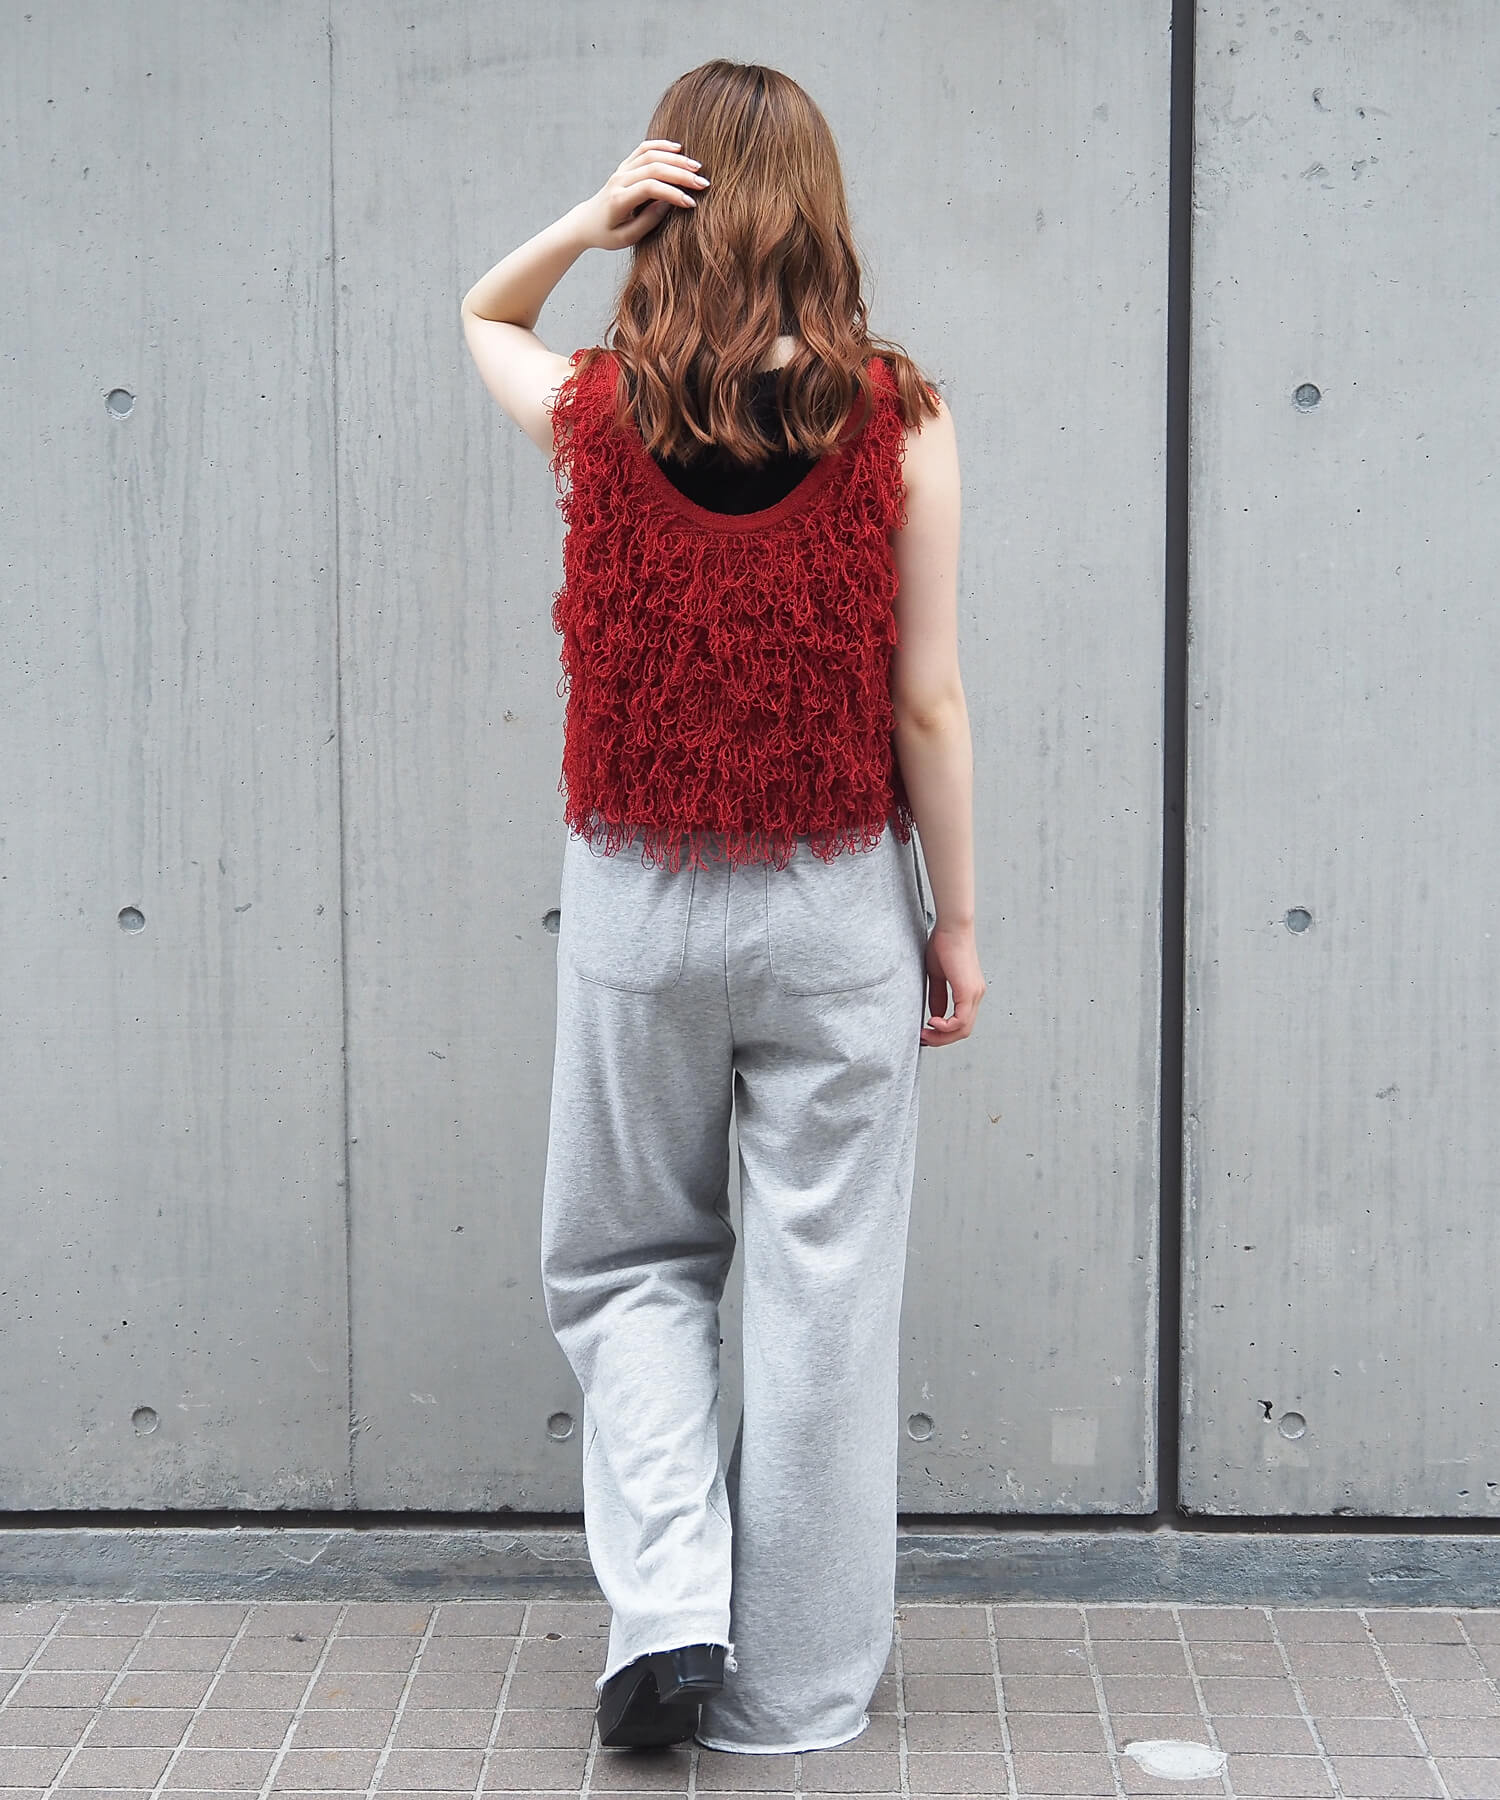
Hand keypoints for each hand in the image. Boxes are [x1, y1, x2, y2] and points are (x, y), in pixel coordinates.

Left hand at [571, 139, 707, 251]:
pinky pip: (644, 149)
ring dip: (676, 159)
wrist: (586, 222)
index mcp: (619, 199)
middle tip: (703, 183)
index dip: (673, 193)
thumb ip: (647, 221)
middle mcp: (619, 180)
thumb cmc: (608, 235)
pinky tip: (679, 148)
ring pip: (651, 155)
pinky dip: (661, 145)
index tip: (692, 203)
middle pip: (654, 168)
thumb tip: (668, 203)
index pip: (650, 188)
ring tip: (697, 167)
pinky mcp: (624, 165)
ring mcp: (621, 170)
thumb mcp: (626, 238)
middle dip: (681, 175)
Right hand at [920, 922, 985, 1046]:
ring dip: (942, 1036)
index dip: (942, 1033)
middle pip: (963, 1031)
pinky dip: (945, 1026)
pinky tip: (931, 1021)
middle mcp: (975, 995)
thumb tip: (935, 1015)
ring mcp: (974, 994)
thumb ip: (937, 996)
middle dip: (941, 1039)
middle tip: (923, 1038)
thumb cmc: (943, 944)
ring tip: (925, 1033)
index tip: (924, 1032)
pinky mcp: (968, 991)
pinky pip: (960, 1020)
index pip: (960, 1022)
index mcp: (969, 991)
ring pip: (963, 1029)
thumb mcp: (937, 976)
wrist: (952, 928)